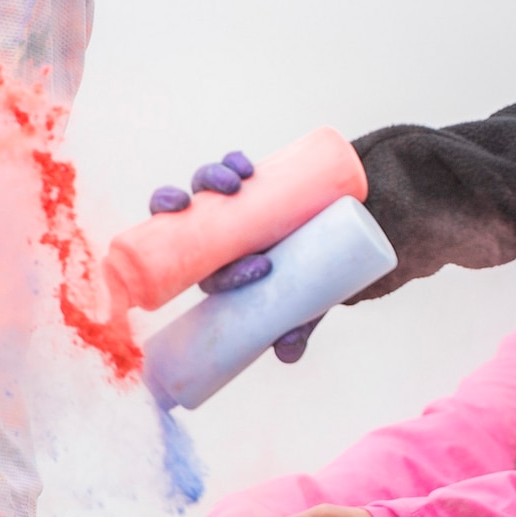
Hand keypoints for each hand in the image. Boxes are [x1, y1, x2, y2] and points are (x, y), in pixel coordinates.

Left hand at [149, 150, 320, 361]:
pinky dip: (232, 163)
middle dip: (172, 210)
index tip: (260, 269)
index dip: (224, 274)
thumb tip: (287, 353)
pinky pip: (230, 166)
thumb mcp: (306, 304)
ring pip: (202, 188)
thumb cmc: (309, 274)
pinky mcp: (246, 180)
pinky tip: (243, 166)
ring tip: (235, 184)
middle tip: (191, 210)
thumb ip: (294, 327)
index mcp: (213, 266)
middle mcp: (211, 232)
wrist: (343, 229)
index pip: (202, 271)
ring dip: (209, 180)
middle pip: (178, 219)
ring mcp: (226, 203)